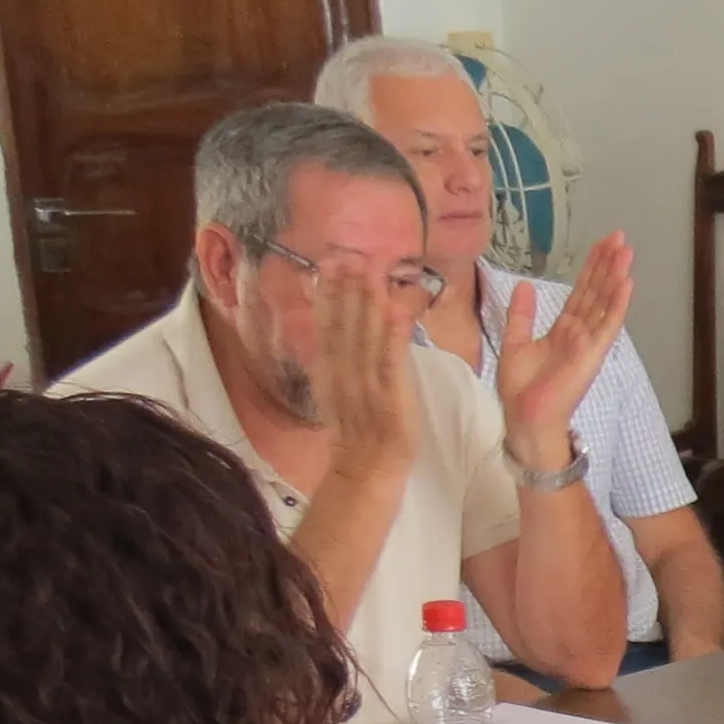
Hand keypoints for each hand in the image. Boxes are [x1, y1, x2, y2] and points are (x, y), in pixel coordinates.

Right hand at [307, 254, 418, 486]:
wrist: (366, 470)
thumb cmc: (359, 432)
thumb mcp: (338, 390)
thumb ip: (336, 359)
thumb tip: (336, 326)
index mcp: (331, 370)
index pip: (327, 324)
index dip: (328, 292)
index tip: (330, 261)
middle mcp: (344, 372)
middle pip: (344, 323)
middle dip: (346, 286)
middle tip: (349, 252)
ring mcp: (366, 383)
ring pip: (364, 335)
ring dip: (367, 299)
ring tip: (370, 268)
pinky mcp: (390, 396)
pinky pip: (390, 360)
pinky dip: (392, 333)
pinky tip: (395, 307)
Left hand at [495, 231, 633, 467]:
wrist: (524, 418)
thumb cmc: (521, 389)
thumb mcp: (514, 342)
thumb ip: (522, 314)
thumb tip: (524, 285)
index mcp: (564, 330)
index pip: (581, 292)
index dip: (591, 268)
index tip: (601, 245)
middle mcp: (580, 333)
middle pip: (597, 291)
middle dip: (608, 264)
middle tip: (620, 237)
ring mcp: (589, 342)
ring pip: (605, 302)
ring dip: (616, 276)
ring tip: (626, 251)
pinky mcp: (592, 353)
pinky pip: (607, 325)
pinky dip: (617, 304)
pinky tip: (626, 283)